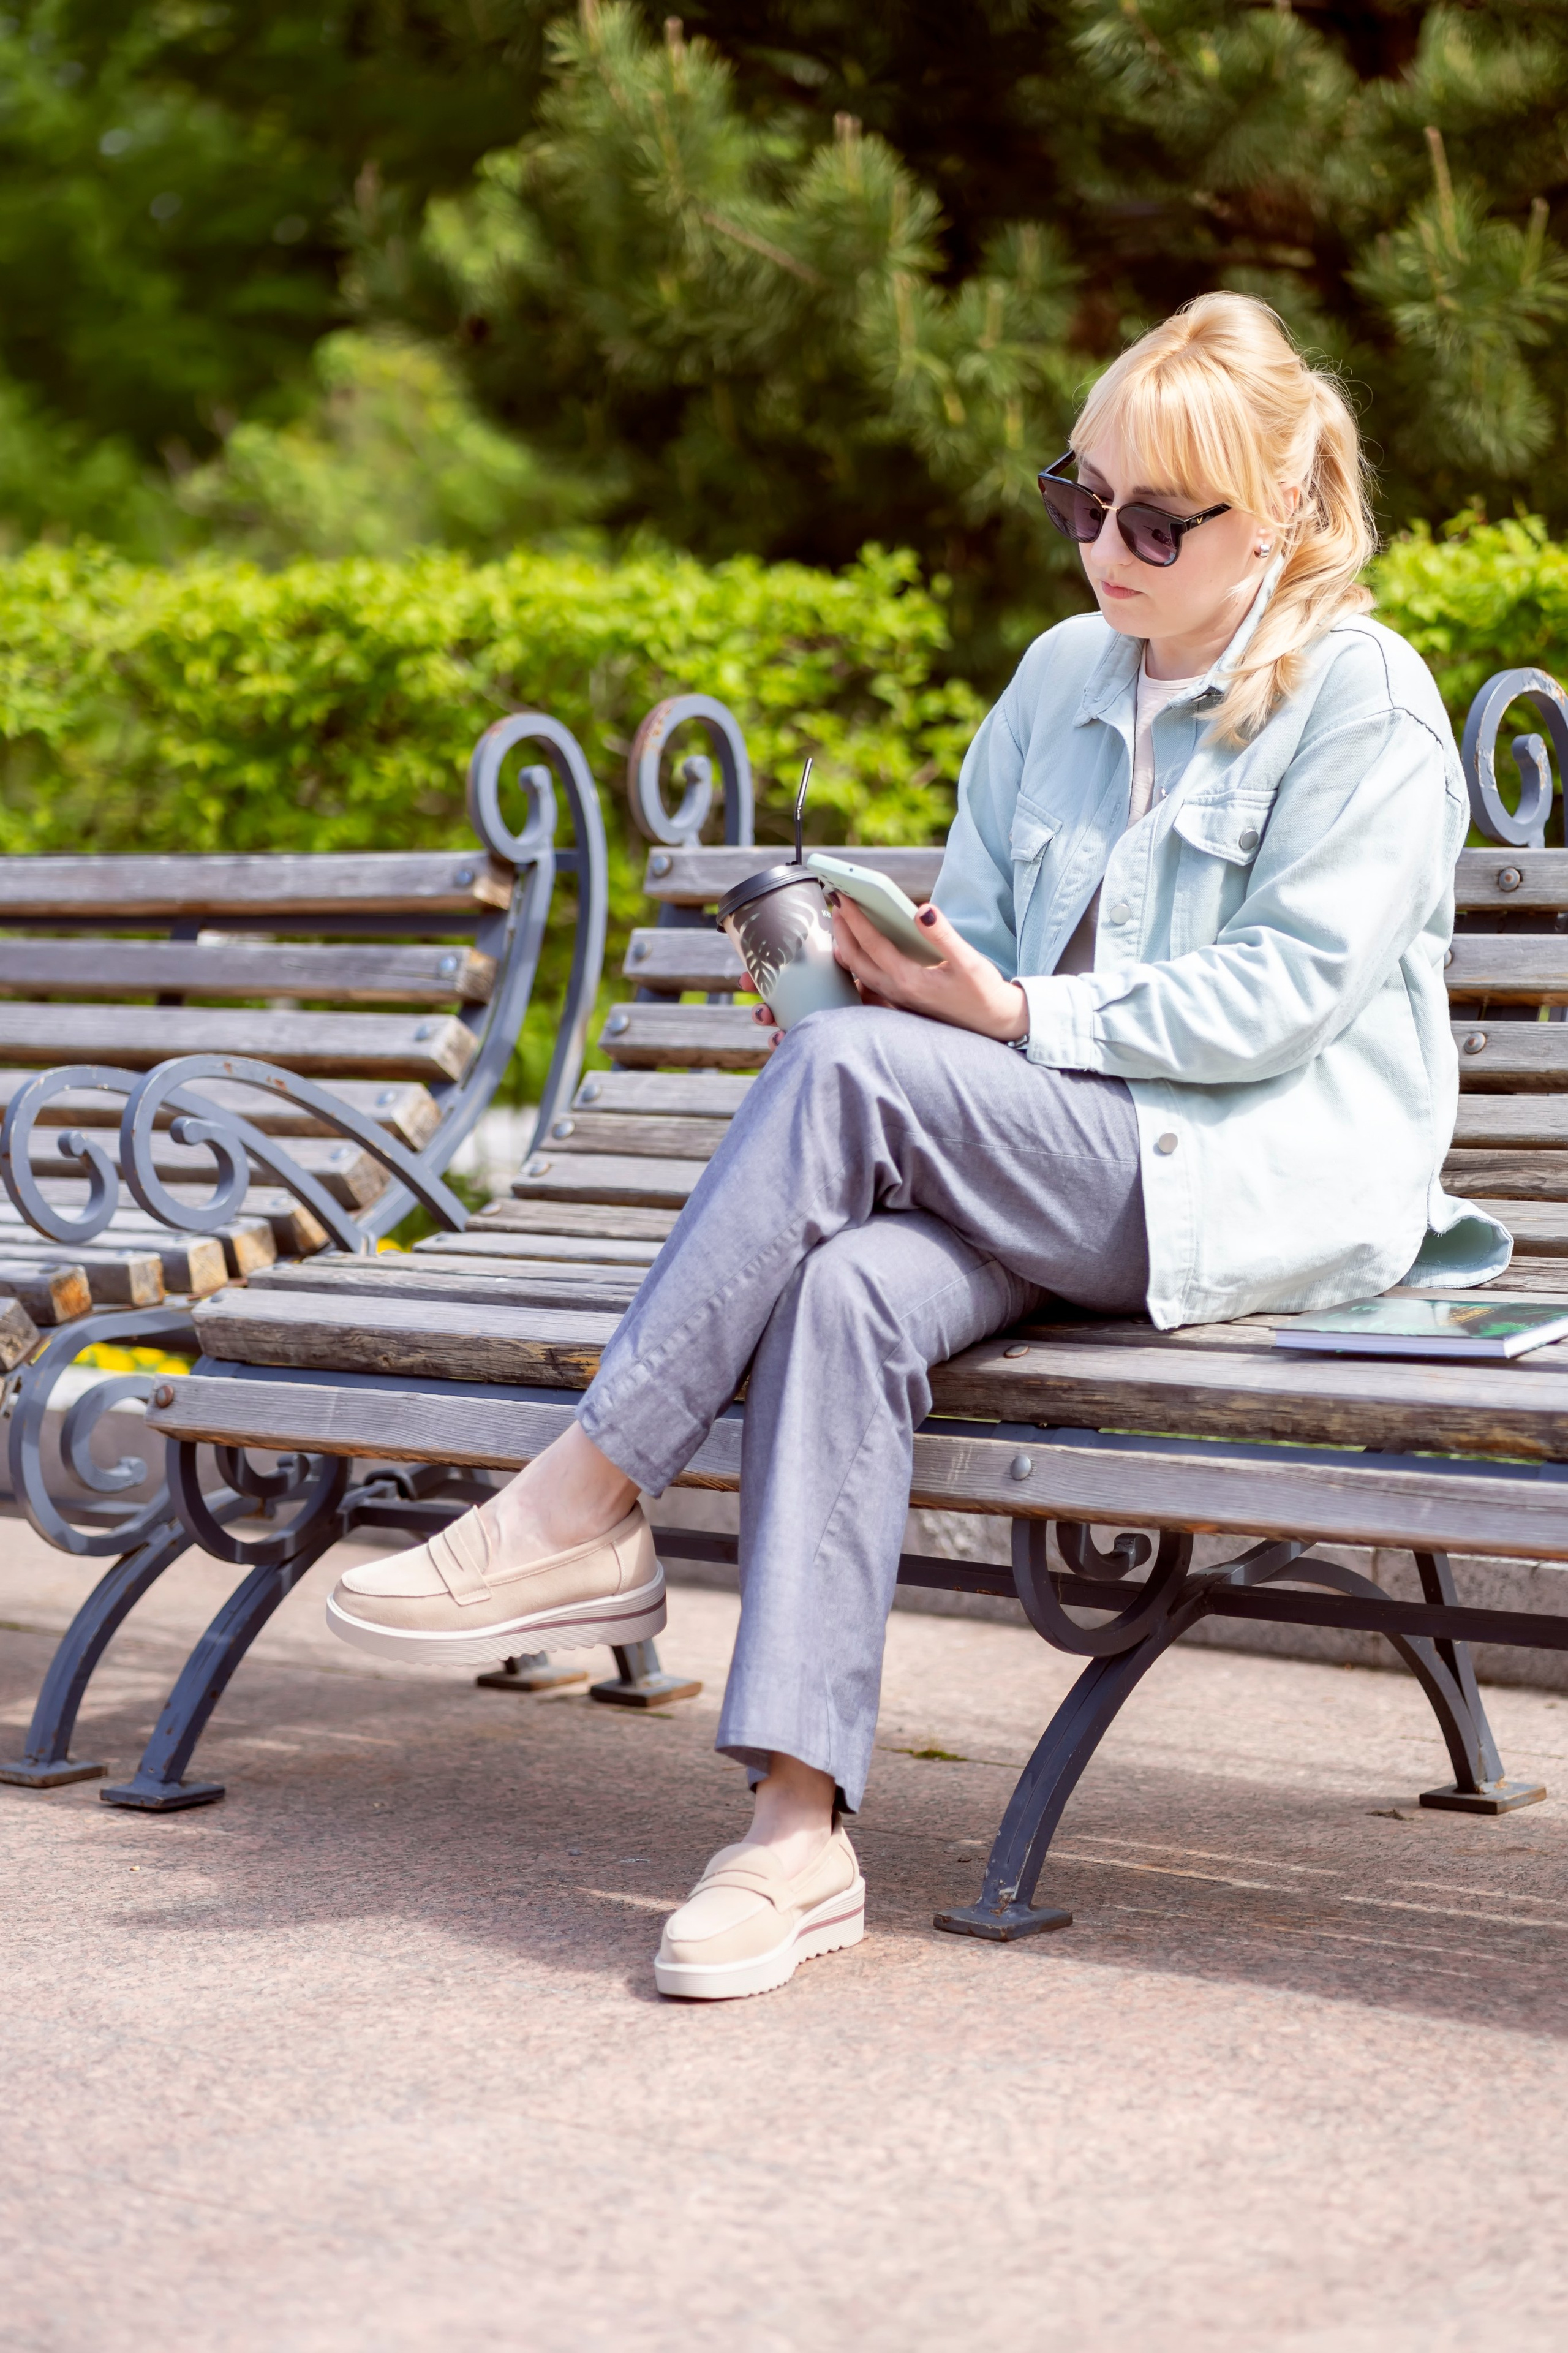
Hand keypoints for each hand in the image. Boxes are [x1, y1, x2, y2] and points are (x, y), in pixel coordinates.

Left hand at [826, 894, 1027, 1042]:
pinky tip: (858, 950)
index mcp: (909, 980)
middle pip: (855, 959)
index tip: (841, 897)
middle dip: (842, 930)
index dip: (854, 919)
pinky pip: (868, 982)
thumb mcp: (969, 961)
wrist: (993, 1022)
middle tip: (835, 903)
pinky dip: (857, 963)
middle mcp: (897, 991)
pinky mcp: (900, 1000)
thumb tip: (923, 910)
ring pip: (858, 972)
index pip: (872, 944)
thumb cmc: (982, 992)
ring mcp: (896, 998)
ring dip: (847, 946)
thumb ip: (944, 935)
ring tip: (841, 923)